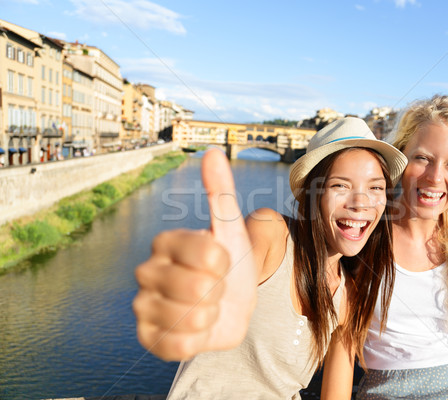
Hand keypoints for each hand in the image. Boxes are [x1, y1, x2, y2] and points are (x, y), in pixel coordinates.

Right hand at [133, 148, 256, 360]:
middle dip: (218, 291)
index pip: (208, 254)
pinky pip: (179, 345)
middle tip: (213, 288)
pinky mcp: (147, 337)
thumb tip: (213, 152)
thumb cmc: (230, 266)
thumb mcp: (231, 230)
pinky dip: (198, 340)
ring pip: (191, 318)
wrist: (232, 307)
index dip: (224, 263)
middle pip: (199, 288)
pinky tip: (196, 329)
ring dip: (210, 316)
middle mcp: (146, 271)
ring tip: (206, 307)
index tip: (221, 262)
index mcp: (165, 242)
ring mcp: (143, 306)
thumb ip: (220, 192)